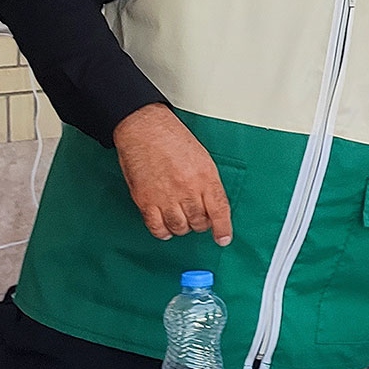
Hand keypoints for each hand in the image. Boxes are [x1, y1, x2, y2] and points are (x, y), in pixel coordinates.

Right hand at [112, 104, 232, 244]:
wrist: (145, 130)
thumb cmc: (173, 140)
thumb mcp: (203, 159)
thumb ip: (208, 183)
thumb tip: (212, 205)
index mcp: (205, 177)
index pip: (219, 210)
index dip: (223, 228)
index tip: (223, 239)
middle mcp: (187, 189)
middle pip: (199, 222)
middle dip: (200, 224)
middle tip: (197, 218)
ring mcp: (165, 196)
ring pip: (179, 227)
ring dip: (182, 228)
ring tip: (181, 218)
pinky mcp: (145, 200)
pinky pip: (156, 227)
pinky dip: (162, 231)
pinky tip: (165, 227)